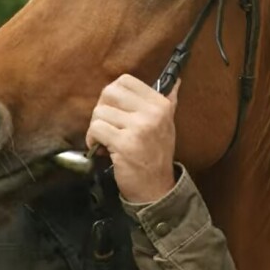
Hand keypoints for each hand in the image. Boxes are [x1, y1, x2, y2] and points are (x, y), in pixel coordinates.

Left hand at [86, 74, 179, 202]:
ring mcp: (139, 128)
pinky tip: (102, 149)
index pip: (125, 80)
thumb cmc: (155, 154)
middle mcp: (153, 113)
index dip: (113, 95)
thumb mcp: (166, 125)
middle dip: (102, 110)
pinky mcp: (125, 144)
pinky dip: (92, 140)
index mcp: (161, 104)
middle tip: (108, 126)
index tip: (115, 110)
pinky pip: (96, 129)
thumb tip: (176, 81)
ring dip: (97, 128)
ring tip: (107, 140)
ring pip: (99, 112)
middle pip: (108, 93)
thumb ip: (168, 102)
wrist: (156, 189)